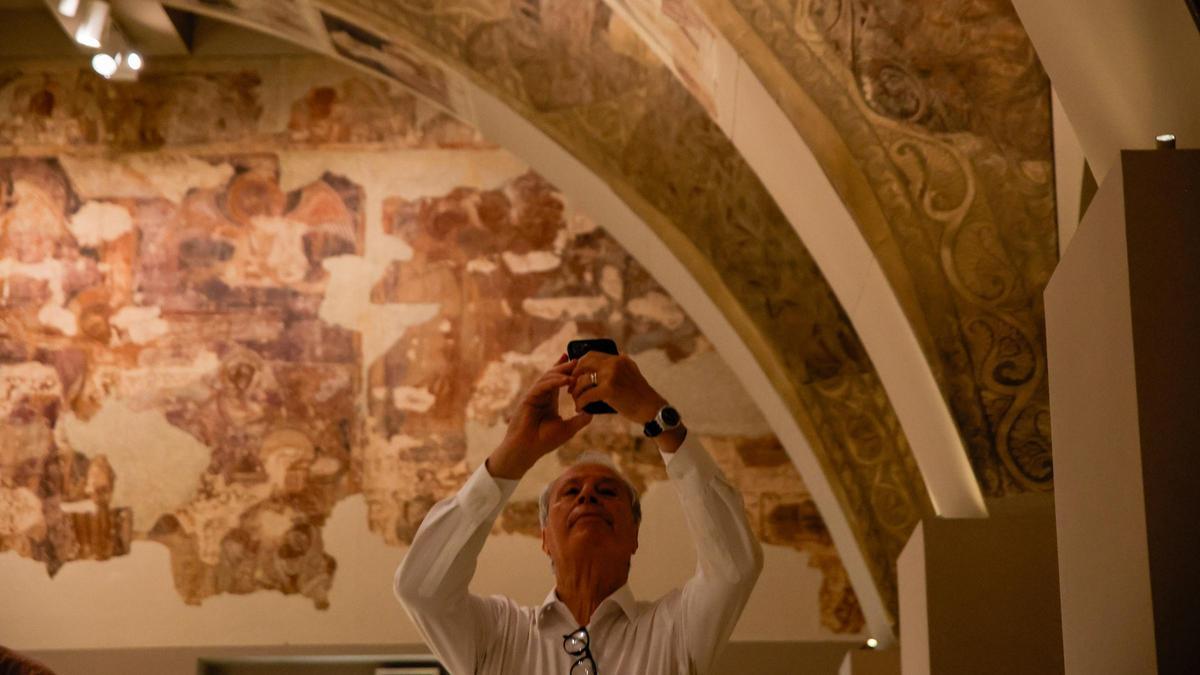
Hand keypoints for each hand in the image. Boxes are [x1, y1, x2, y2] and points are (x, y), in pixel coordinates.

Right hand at [486, 355, 592, 479]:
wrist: (528, 449)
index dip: (567, 370)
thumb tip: (592, 412)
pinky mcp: (529, 398)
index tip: (577, 361)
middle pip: (554, 375)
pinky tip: (566, 380)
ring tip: (575, 367)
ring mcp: (534, 395)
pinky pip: (542, 386)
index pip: (559, 381)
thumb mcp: (568, 429)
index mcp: (549, 400)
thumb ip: (580, 420)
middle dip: (565, 366)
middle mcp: (542, 395)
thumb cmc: (545, 441)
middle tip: (577, 359)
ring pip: (548, 377)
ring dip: (562, 372)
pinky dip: (554, 382)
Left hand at [570, 352, 667, 424]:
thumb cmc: (641, 396)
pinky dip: (580, 402)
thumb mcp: (632, 373)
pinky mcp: (609, 390)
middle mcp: (614, 363)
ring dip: (575, 391)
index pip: (592, 355)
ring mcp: (611, 376)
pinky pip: (586, 395)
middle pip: (584, 364)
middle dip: (573, 375)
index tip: (575, 374)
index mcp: (619, 359)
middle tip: (570, 387)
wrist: (652, 409)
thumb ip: (620, 366)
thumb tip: (610, 357)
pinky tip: (579, 408)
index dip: (580, 363)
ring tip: (575, 400)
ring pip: (583, 380)